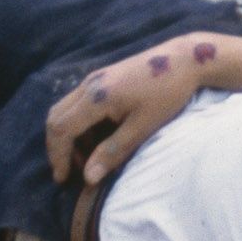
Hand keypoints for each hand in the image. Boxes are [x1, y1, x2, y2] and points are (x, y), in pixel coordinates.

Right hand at [44, 32, 207, 184]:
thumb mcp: (142, 127)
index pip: (61, 128)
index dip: (58, 156)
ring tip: (88, 160)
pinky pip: (78, 104)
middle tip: (70, 173)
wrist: (185, 60)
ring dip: (69, 136)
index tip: (63, 179)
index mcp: (97, 97)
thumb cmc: (168, 94)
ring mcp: (94, 79)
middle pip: (55, 118)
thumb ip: (113, 151)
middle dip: (58, 147)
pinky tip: (99, 140)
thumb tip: (89, 178)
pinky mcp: (102, 78)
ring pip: (65, 110)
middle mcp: (89, 84)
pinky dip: (79, 125)